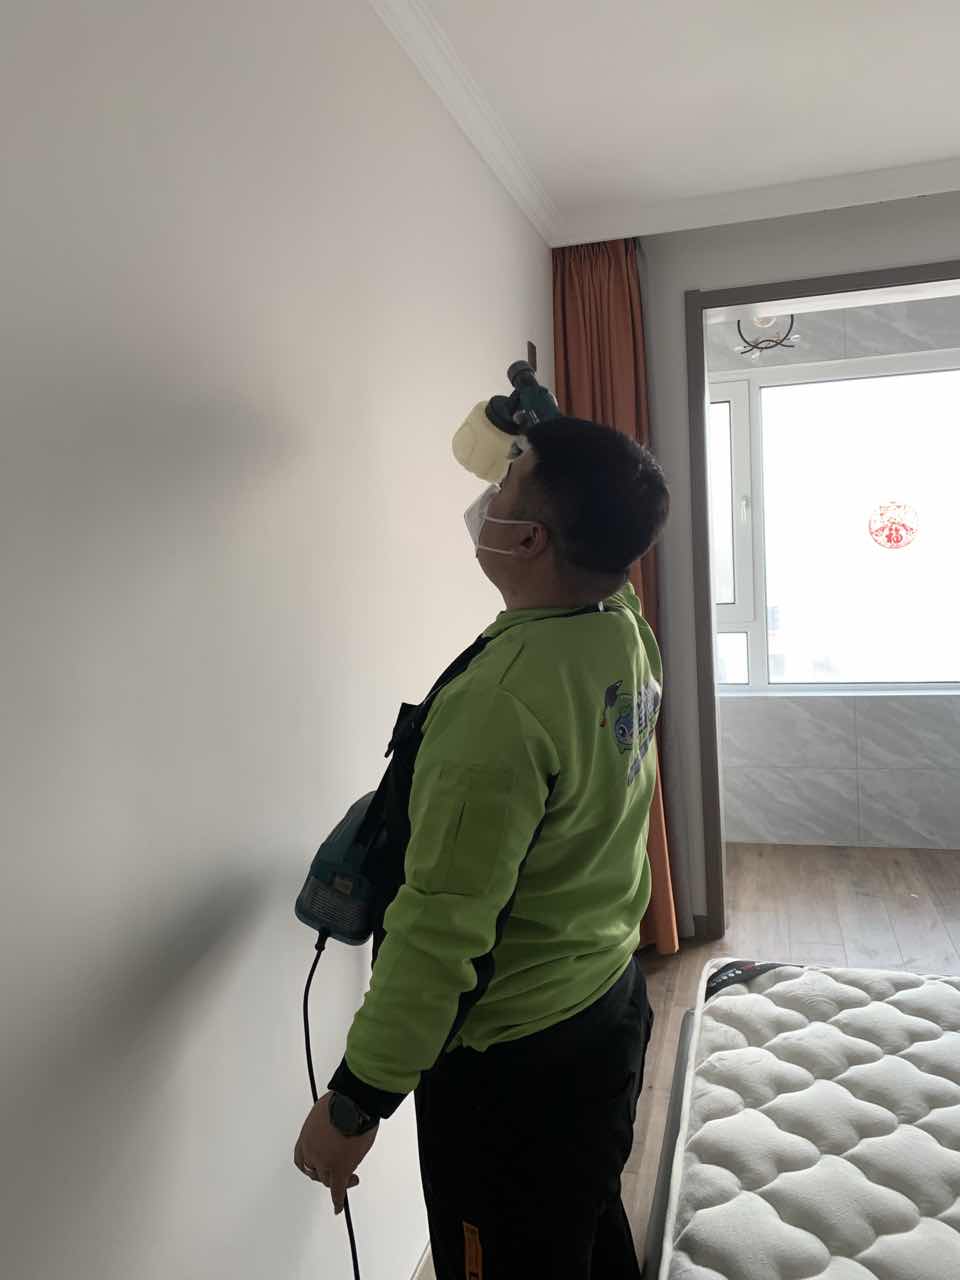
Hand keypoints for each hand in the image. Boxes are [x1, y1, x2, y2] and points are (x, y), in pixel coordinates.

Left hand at [293, 1092, 378, 1214]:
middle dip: (324, 1172)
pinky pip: (338, 1190)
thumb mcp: (325, 1111)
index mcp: (306, 1137)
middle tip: (334, 1173)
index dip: (309, 1164)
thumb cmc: (342, 1100)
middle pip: (315, 1170)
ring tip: (348, 1181)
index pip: (301, 1158)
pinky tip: (338, 1207)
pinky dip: (338, 1200)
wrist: (354, 1104)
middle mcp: (312, 1152)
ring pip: (327, 1180)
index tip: (314, 1167)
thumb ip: (325, 1125)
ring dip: (336, 1182)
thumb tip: (335, 1126)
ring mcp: (325, 1163)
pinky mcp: (340, 1170)